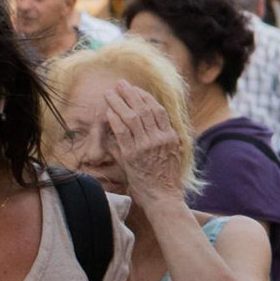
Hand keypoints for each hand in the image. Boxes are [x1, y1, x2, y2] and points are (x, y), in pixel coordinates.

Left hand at [102, 81, 188, 207]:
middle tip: (121, 84)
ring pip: (132, 117)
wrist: (163, 196)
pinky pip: (122, 132)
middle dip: (131, 94)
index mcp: (170, 136)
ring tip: (111, 92)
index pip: (158, 110)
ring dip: (120, 102)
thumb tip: (149, 126)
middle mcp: (160, 138)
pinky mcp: (133, 154)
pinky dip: (115, 119)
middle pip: (144, 109)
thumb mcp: (171, 154)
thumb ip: (161, 139)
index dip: (145, 97)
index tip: (136, 90)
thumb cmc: (166, 178)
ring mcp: (146, 145)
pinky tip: (108, 111)